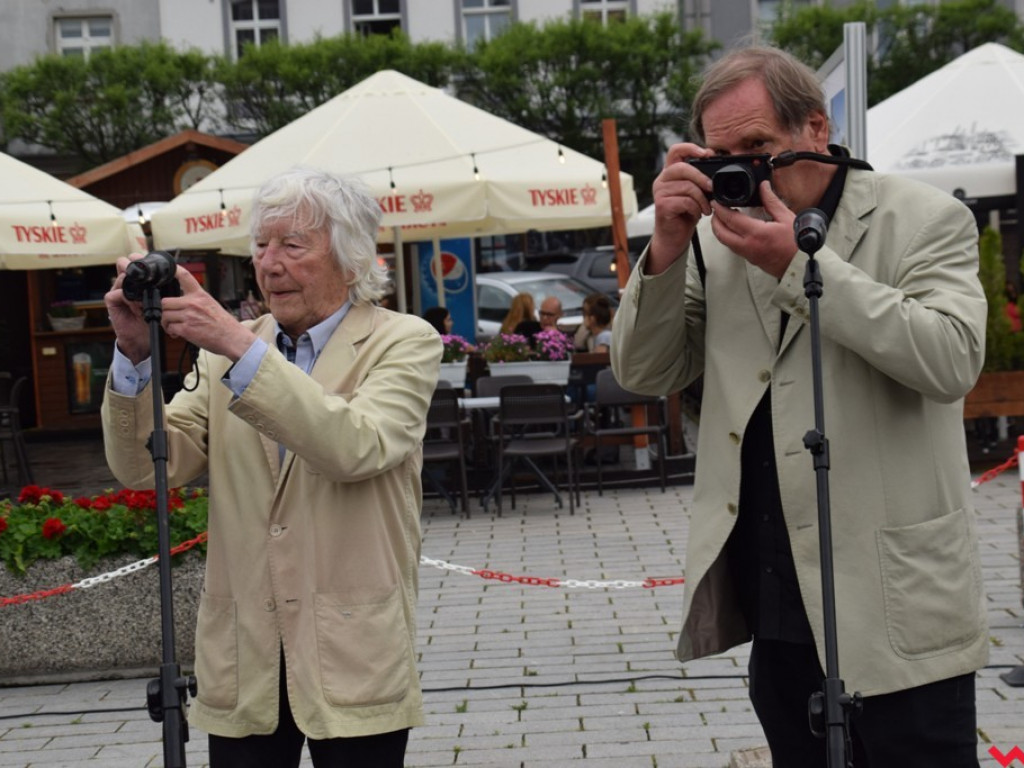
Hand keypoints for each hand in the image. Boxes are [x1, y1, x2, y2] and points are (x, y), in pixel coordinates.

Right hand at [105, 254, 151, 364]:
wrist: (143, 338)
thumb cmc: (153, 319)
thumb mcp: (161, 302)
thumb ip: (162, 289)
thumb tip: (173, 276)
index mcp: (139, 281)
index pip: (136, 262)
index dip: (141, 259)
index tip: (153, 264)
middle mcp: (127, 283)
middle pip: (123, 263)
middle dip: (133, 265)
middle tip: (145, 275)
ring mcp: (118, 291)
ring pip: (120, 277)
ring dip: (134, 286)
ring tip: (143, 300)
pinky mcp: (112, 301)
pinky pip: (115, 293)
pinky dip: (126, 299)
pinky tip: (136, 307)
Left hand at [159, 268, 257, 361]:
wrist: (232, 338)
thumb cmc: (225, 325)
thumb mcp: (212, 305)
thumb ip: (197, 301)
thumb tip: (183, 303)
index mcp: (200, 296)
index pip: (185, 277)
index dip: (175, 270)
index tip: (170, 267)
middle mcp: (193, 303)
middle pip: (165, 302)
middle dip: (166, 311)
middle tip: (171, 317)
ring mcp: (189, 316)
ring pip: (165, 316)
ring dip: (167, 323)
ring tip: (174, 327)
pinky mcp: (186, 329)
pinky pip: (170, 328)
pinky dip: (172, 332)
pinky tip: (178, 334)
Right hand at [646, 143, 714, 274]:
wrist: (673, 237)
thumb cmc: (685, 213)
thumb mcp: (695, 192)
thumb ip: (699, 178)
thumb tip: (714, 164)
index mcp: (670, 173)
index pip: (675, 150)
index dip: (690, 147)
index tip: (707, 153)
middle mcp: (662, 180)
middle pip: (683, 168)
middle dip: (702, 178)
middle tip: (712, 189)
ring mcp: (660, 192)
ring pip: (687, 186)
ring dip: (702, 199)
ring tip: (705, 209)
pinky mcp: (662, 205)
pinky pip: (686, 201)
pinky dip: (696, 209)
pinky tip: (696, 214)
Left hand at [709, 182, 798, 278]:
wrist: (800, 264)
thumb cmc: (796, 243)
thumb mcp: (786, 217)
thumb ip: (771, 201)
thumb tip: (764, 187)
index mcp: (756, 233)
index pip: (731, 219)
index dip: (720, 209)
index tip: (716, 202)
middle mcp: (748, 245)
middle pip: (721, 233)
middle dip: (715, 220)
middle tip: (715, 210)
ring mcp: (747, 254)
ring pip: (725, 242)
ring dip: (720, 230)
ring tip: (722, 218)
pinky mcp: (749, 259)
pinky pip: (732, 247)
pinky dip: (728, 237)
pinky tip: (733, 230)